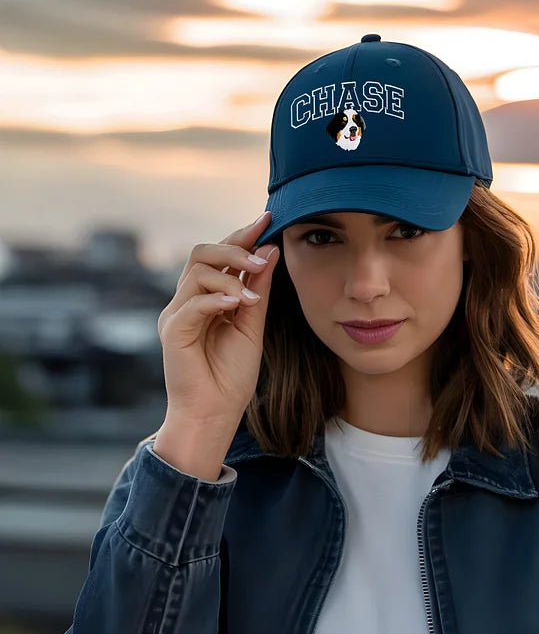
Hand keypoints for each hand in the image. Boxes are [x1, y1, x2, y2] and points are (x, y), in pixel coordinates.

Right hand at [156, 210, 279, 429]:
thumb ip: (258, 290)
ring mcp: (177, 314)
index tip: (268, 219)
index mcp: (206, 298)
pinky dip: (218, 298)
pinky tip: (239, 303)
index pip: (220, 256)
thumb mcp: (252, 326)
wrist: (215, 414)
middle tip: (264, 252)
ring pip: (197, 273)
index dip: (242, 235)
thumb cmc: (231, 375)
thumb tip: (271, 251)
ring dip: (231, 274)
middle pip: (202, 253)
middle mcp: (187, 301)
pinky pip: (193, 303)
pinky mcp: (172, 331)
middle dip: (235, 246)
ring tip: (255, 289)